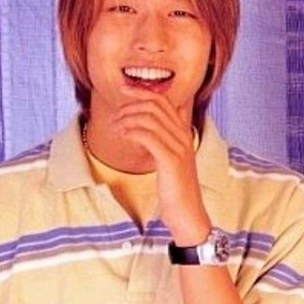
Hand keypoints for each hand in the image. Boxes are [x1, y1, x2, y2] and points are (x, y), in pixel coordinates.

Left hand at [111, 88, 210, 243]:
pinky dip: (132, 131)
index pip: (165, 101)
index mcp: (184, 134)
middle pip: (156, 105)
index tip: (124, 89)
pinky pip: (148, 136)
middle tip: (116, 116)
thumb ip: (161, 143)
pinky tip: (123, 136)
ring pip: (150, 118)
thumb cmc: (176, 190)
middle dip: (131, 105)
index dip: (143, 91)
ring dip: (127, 119)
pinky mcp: (171, 160)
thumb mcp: (170, 162)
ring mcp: (179, 148)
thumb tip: (144, 129)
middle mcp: (184, 137)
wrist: (188, 214)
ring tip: (116, 128)